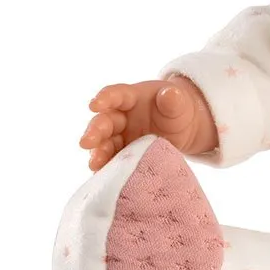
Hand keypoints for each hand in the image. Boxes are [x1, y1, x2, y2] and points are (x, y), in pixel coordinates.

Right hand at [79, 77, 217, 170]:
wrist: (183, 128)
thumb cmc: (177, 109)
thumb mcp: (179, 102)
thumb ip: (173, 99)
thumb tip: (170, 94)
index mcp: (132, 97)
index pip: (116, 94)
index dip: (105, 99)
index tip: (94, 105)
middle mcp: (121, 116)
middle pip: (104, 121)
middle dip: (95, 131)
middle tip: (86, 142)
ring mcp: (120, 136)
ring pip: (104, 143)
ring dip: (97, 152)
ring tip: (94, 163)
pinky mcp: (122, 154)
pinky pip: (112, 160)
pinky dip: (107, 167)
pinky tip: (102, 175)